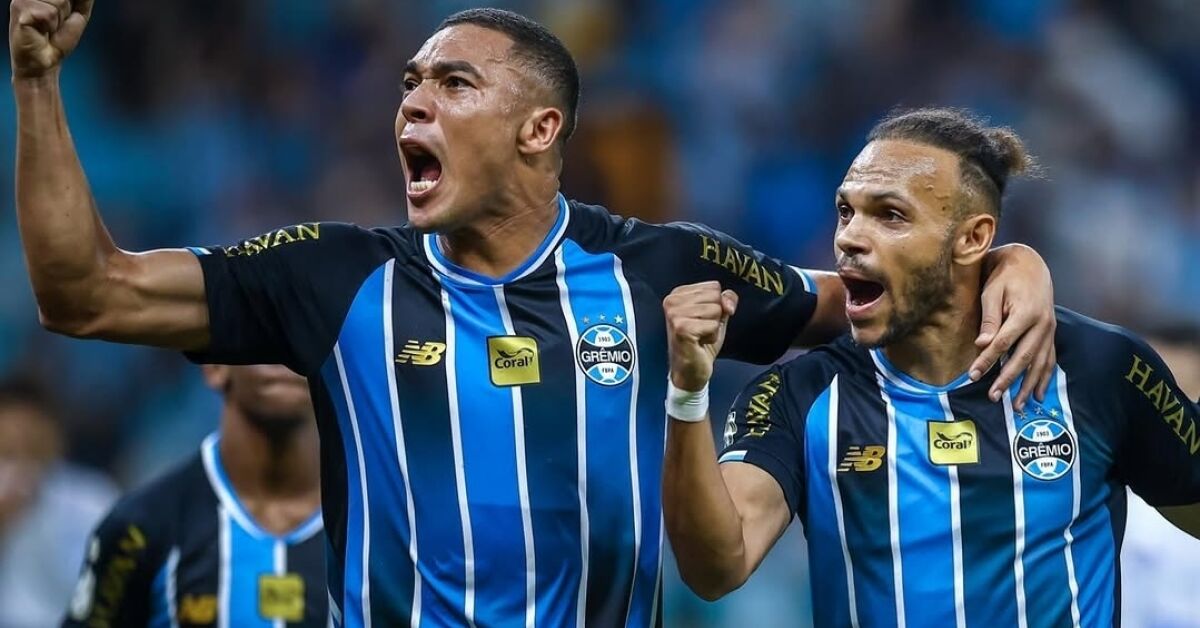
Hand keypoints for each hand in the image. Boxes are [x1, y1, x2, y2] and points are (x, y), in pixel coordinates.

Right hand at [9, 0, 92, 78]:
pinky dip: (52, 25)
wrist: (44, 63)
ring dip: (59, 19)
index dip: (69, 5)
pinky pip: (50, 13)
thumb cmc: (57, 39)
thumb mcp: (77, 15)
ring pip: (59, 1)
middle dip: (66, 10)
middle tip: (56, 24)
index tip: (63, 16)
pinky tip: (41, 31)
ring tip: (48, 28)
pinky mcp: (21, 9)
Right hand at [665, 281, 738, 391]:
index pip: (714, 286)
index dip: (717, 305)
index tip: (703, 320)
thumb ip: (726, 300)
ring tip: (699, 336)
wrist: (690, 370)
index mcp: (678, 293)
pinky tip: (699, 343)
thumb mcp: (717, 315)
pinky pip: (713, 325)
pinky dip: (711, 337)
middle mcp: (672, 300)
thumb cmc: (701, 342)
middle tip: (701, 330)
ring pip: (715, 310)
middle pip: (715, 296)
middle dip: (715, 316)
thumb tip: (728, 302)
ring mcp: (674, 314)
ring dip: (713, 328)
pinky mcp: (681, 328)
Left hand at [970, 244, 1055, 408]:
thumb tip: (982, 344)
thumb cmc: (1005, 277)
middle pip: (1024, 357)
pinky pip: (1049, 360)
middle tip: (993, 397)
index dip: (988, 360)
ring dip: (1028, 386)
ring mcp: (1049, 331)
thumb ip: (989, 318)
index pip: (1004, 342)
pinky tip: (1038, 396)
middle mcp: (1042, 325)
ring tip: (1016, 406)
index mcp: (1025, 313)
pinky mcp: (1050, 335)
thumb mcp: (992, 291)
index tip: (973, 375)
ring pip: (1040, 363)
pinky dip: (1044, 379)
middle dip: (1008, 379)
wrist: (1030, 265)